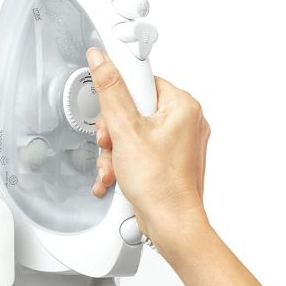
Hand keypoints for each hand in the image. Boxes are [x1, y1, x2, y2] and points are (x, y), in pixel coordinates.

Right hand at [86, 47, 210, 260]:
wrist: (171, 225)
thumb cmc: (162, 185)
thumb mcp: (126, 131)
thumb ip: (111, 91)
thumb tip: (101, 60)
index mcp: (183, 106)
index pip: (142, 81)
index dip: (120, 96)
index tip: (110, 103)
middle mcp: (184, 122)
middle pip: (133, 110)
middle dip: (113, 132)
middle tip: (112, 145)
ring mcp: (177, 145)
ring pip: (133, 134)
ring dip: (115, 152)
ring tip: (115, 168)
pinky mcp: (168, 162)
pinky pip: (139, 152)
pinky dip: (124, 164)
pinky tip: (118, 177)